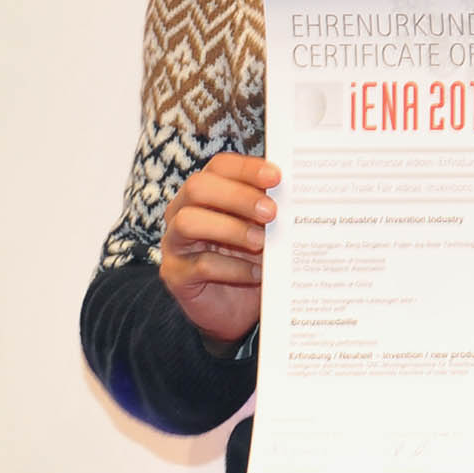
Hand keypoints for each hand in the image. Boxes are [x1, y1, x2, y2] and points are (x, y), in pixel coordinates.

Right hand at [158, 151, 280, 349]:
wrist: (237, 306)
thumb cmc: (252, 255)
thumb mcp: (265, 228)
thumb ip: (272, 208)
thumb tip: (298, 193)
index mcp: (207, 191)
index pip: (220, 166)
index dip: (246, 168)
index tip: (277, 177)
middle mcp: (183, 211)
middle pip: (199, 188)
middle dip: (238, 196)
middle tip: (271, 212)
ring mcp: (175, 242)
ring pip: (189, 222)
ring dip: (231, 229)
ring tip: (262, 242)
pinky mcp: (175, 274)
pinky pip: (200, 265)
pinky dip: (233, 268)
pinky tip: (257, 273)